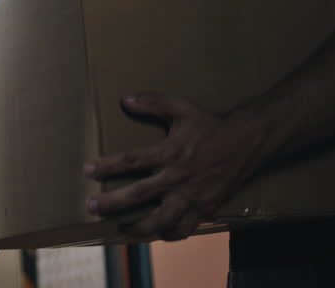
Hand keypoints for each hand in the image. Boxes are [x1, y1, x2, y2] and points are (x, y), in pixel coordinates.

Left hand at [84, 92, 260, 241]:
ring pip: (161, 220)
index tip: (87, 170)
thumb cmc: (209, 125)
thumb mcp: (181, 107)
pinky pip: (184, 229)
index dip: (107, 166)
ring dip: (137, 227)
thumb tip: (124, 100)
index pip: (131, 161)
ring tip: (119, 228)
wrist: (246, 144)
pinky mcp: (205, 210)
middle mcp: (178, 178)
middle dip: (112, 202)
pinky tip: (157, 233)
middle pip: (139, 195)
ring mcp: (192, 197)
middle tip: (91, 206)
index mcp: (170, 152)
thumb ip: (153, 102)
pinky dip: (169, 234)